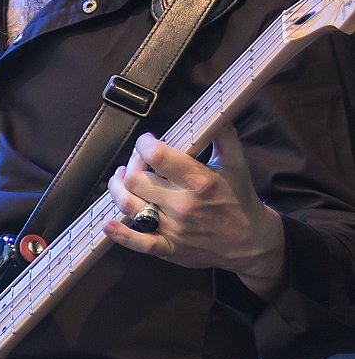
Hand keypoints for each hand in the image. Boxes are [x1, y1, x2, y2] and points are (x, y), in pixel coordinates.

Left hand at [104, 126, 286, 299]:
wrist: (251, 243)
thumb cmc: (240, 199)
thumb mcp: (236, 163)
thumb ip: (222, 134)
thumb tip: (212, 110)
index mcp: (199, 181)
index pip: (157, 156)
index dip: (144, 145)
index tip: (146, 142)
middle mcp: (183, 205)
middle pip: (136, 179)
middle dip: (131, 164)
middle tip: (137, 161)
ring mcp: (174, 229)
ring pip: (129, 205)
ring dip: (117, 189)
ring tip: (120, 179)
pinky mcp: (169, 248)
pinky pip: (139, 243)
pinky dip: (120, 234)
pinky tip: (107, 225)